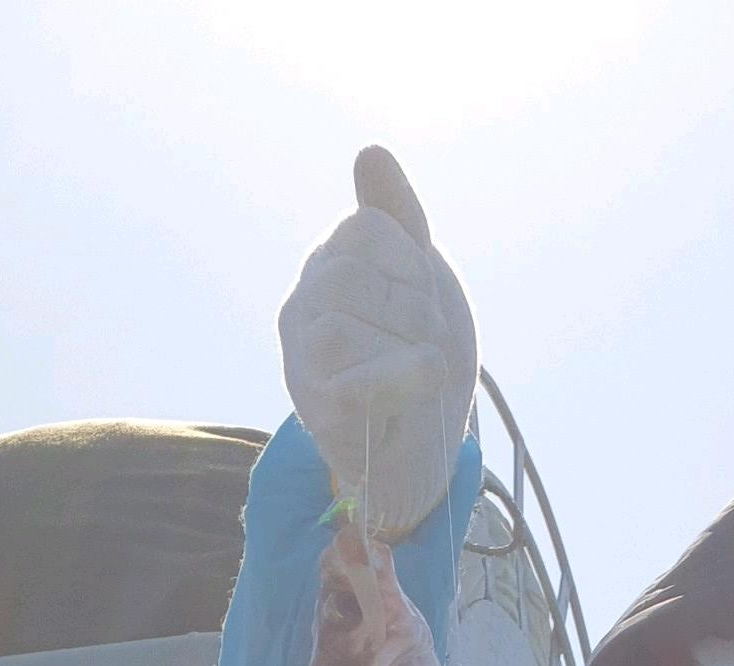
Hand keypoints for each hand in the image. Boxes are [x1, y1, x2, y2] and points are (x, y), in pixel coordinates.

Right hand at [278, 147, 477, 539]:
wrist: (418, 446)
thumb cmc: (413, 354)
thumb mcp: (416, 276)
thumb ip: (397, 217)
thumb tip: (371, 151)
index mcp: (327, 264)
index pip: (368, 230)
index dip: (412, 260)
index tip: (426, 295)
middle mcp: (301, 307)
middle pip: (349, 278)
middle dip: (410, 305)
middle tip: (432, 336)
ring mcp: (302, 361)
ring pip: (341, 331)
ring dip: (404, 346)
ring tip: (427, 366)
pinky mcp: (318, 412)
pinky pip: (353, 386)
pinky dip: (400, 380)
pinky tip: (426, 377)